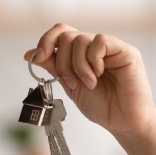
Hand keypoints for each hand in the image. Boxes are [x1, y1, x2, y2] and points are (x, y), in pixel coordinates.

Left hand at [25, 23, 155, 138]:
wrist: (122, 122)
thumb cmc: (101, 106)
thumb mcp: (69, 85)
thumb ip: (53, 67)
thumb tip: (30, 54)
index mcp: (81, 54)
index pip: (60, 33)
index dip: (46, 41)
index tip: (39, 58)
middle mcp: (94, 48)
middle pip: (67, 36)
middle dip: (63, 62)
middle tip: (72, 82)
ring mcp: (110, 48)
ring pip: (81, 39)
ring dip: (78, 65)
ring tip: (88, 83)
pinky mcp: (126, 51)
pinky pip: (101, 41)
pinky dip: (93, 59)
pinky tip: (99, 74)